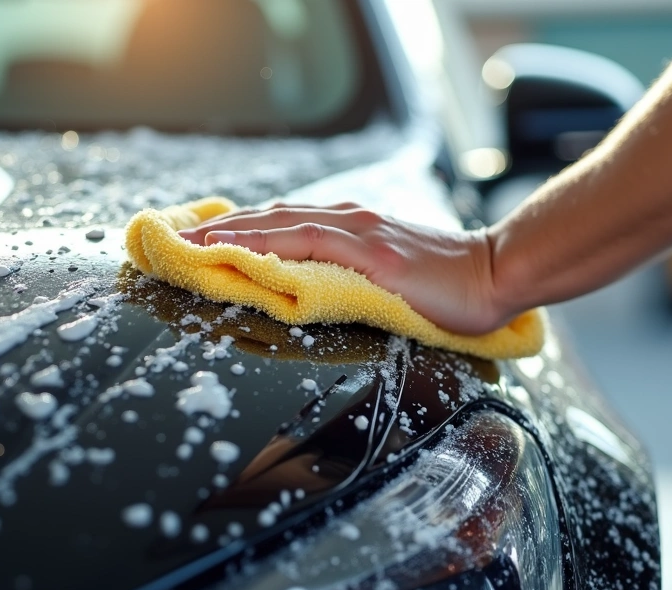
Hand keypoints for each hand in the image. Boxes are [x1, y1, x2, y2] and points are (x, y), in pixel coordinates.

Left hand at [177, 203, 508, 334]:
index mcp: (351, 225)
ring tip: (194, 248)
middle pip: (271, 218)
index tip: (199, 242)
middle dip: (221, 230)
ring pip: (282, 225)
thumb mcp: (387, 275)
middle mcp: (350, 220)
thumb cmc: (446, 285)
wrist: (494, 275)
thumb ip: (349, 273)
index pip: (282, 223)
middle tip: (177, 242)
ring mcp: (361, 233)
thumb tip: (307, 288)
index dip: (237, 229)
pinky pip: (310, 244)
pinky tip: (243, 252)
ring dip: (233, 235)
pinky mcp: (374, 253)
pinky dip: (270, 244)